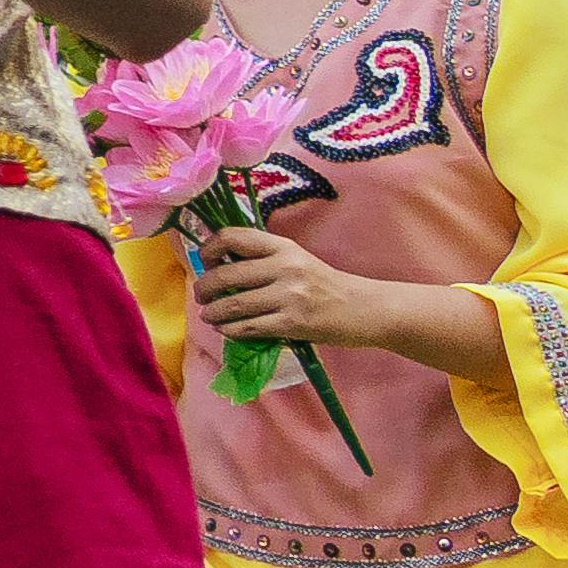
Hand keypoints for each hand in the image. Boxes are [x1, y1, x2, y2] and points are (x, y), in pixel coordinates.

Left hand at [188, 219, 370, 347]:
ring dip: (213, 313)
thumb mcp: (297, 260)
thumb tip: (219, 267)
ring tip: (209, 316)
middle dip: (204, 288)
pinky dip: (231, 331)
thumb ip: (264, 260)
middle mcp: (285, 267)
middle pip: (226, 274)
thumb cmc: (326, 285)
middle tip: (201, 296)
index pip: (233, 236)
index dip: (210, 248)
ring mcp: (290, 296)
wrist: (366, 309)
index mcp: (283, 247)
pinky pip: (249, 328)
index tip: (205, 261)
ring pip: (234, 305)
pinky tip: (227, 330)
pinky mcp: (293, 323)